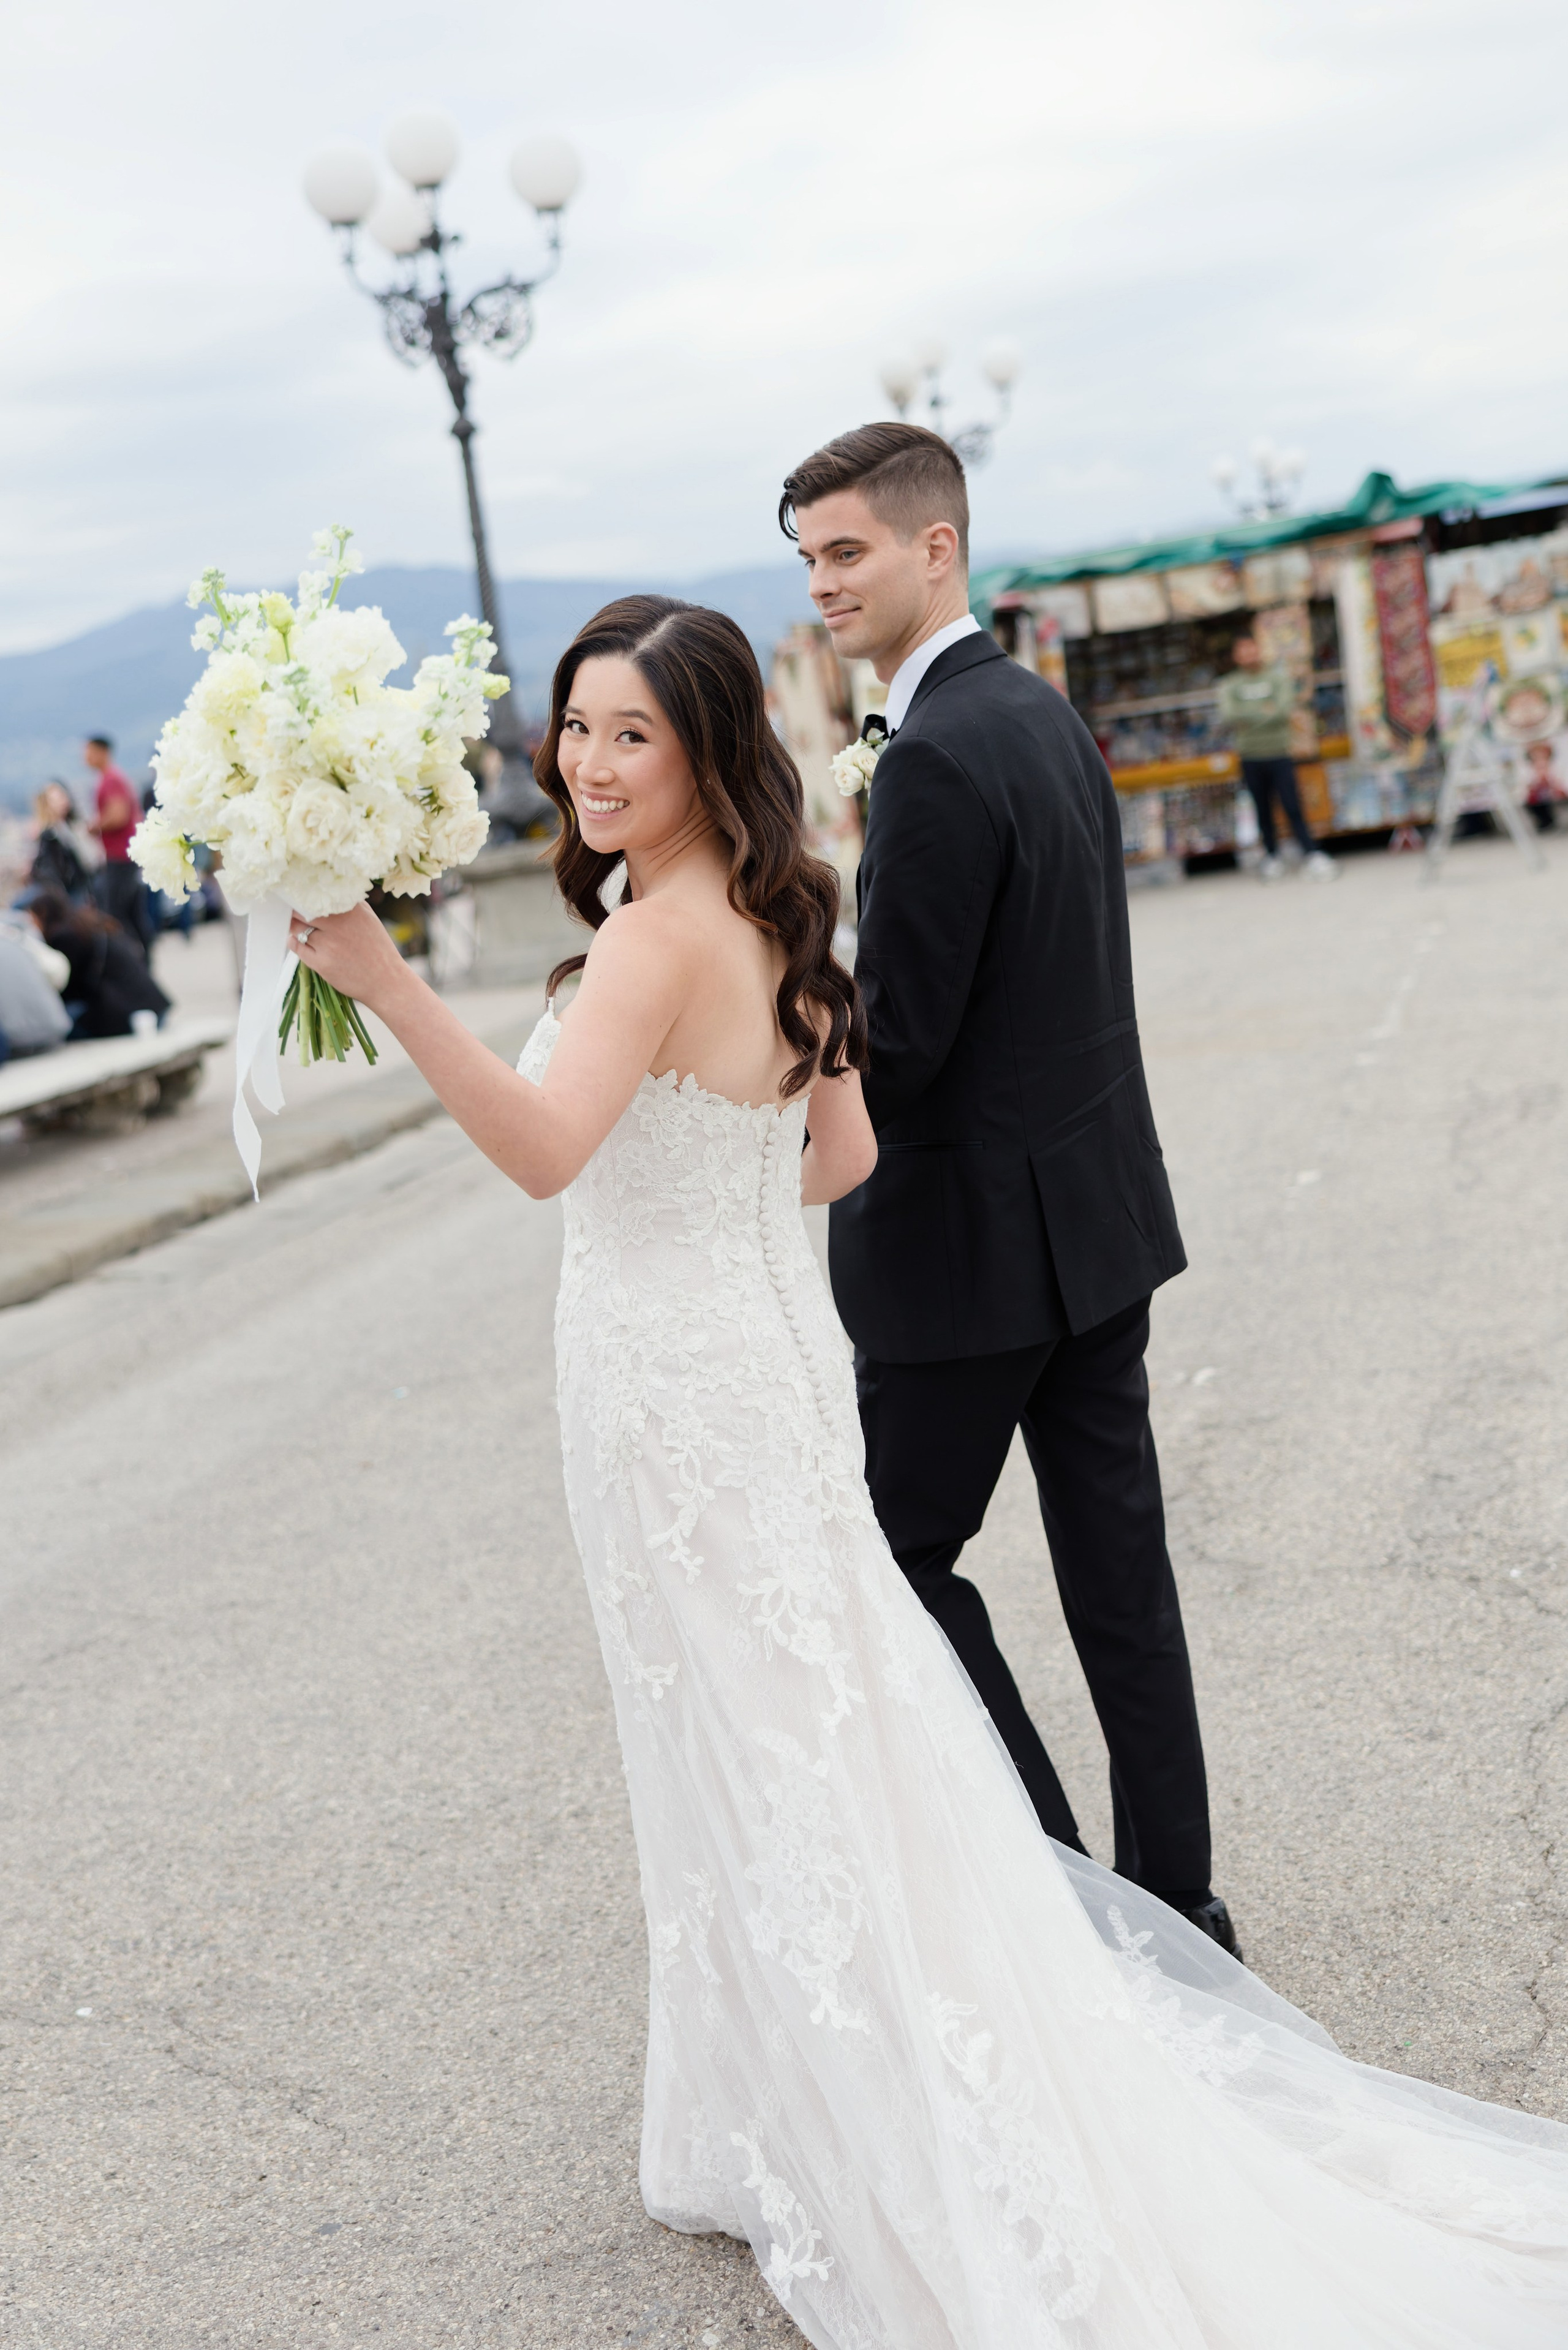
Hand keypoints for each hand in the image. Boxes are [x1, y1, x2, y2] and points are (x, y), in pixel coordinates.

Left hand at [290, 901, 408, 1010]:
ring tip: (296, 926)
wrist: (386, 980)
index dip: (303, 895)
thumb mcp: (369, 918)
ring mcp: (329, 945)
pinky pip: (297, 947)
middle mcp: (339, 925)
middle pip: (302, 910)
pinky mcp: (322, 963)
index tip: (298, 896)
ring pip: (298, 929)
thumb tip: (327, 894)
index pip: (317, 896)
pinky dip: (293, 942)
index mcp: (351, 911)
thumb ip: (349, 904)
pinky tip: (296, 940)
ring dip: (294, 926)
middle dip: (294, 910)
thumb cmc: (377, 948)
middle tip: (290, 910)